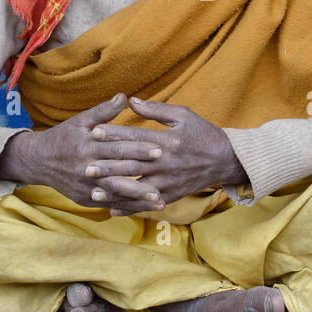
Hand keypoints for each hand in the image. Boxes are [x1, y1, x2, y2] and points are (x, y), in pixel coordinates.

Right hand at [0, 93, 166, 214]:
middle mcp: (86, 168)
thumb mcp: (80, 121)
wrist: (38, 161)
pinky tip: (143, 208)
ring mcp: (85, 186)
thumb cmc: (63, 137)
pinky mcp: (84, 199)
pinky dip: (126, 206)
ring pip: (115, 192)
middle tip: (166, 173)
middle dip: (143, 172)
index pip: (117, 148)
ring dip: (138, 197)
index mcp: (87, 146)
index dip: (138, 149)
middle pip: (119, 171)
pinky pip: (108, 204)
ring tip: (159, 199)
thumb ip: (103, 111)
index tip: (159, 149)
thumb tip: (124, 97)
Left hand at [86, 96, 246, 213]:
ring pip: (136, 187)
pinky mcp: (170, 195)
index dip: (114, 134)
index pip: (135, 137)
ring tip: (93, 191)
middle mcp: (164, 163)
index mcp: (166, 141)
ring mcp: (167, 181)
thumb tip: (130, 102)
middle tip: (85, 166)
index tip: (93, 131)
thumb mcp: (183, 115)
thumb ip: (156, 110)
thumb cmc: (203, 133)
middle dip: (107, 166)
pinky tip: (112, 209)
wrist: (225, 160)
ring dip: (114, 190)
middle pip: (131, 164)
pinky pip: (146, 203)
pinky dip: (129, 207)